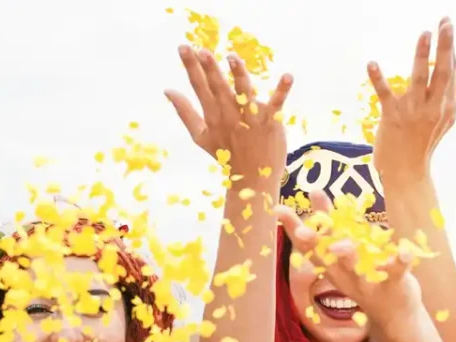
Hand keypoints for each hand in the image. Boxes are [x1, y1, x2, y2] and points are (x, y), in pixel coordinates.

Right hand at [166, 46, 292, 176]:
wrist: (252, 179)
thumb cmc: (226, 154)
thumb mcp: (200, 136)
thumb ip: (184, 112)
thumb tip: (168, 90)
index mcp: (213, 116)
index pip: (199, 87)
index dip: (191, 67)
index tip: (184, 47)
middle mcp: (230, 116)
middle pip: (218, 88)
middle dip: (209, 68)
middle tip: (201, 50)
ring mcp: (251, 119)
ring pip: (244, 93)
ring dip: (239, 75)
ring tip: (232, 58)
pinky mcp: (271, 121)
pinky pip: (277, 104)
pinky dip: (282, 91)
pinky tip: (288, 76)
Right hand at [277, 192, 422, 323]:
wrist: (393, 317)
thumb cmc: (365, 277)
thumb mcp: (344, 253)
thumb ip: (332, 224)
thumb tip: (314, 190)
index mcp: (331, 265)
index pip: (307, 245)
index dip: (293, 228)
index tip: (279, 209)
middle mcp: (345, 274)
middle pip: (327, 255)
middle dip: (315, 243)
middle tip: (305, 231)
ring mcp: (368, 280)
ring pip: (356, 267)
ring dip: (349, 255)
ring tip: (343, 245)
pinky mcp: (393, 283)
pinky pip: (396, 270)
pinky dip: (401, 260)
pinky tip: (405, 250)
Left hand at [369, 18, 455, 179]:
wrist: (407, 172)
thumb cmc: (424, 141)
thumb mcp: (446, 117)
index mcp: (446, 105)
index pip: (450, 72)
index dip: (450, 48)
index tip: (448, 25)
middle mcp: (432, 107)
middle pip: (441, 73)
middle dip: (445, 47)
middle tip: (446, 23)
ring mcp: (412, 111)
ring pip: (419, 80)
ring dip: (421, 56)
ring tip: (424, 34)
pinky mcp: (392, 116)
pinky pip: (385, 94)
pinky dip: (378, 78)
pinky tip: (372, 63)